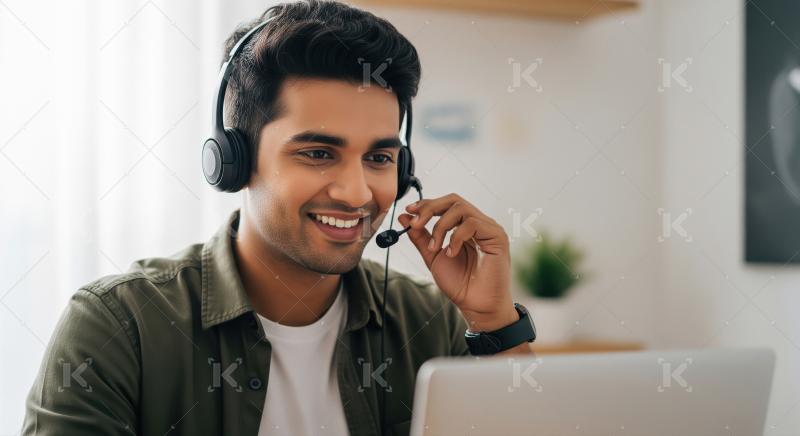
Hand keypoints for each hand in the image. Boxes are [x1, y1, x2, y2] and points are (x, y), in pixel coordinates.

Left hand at [397, 193, 518, 331]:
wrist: (476, 306)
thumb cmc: (460, 284)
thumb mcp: (433, 257)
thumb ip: (420, 237)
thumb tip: (404, 217)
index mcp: (464, 227)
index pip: (446, 205)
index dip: (427, 204)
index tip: (409, 211)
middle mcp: (478, 224)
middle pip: (453, 200)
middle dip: (430, 208)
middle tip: (416, 223)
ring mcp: (489, 228)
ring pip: (461, 209)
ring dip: (440, 226)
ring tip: (435, 247)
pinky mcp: (497, 236)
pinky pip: (472, 223)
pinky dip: (455, 237)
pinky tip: (451, 253)